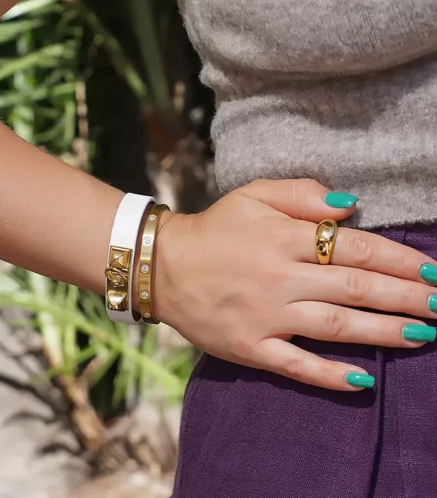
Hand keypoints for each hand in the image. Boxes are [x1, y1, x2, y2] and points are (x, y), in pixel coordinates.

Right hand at [155, 179, 436, 390]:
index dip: (399, 259)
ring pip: (335, 327)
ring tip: (424, 337)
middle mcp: (279, 278)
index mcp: (282, 238)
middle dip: (406, 298)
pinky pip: (295, 365)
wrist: (164, 266)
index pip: (355, 248)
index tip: (431, 270)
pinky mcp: (248, 346)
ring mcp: (264, 316)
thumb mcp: (253, 194)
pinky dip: (330, 375)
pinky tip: (363, 380)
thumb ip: (302, 193)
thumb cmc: (215, 228)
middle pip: (356, 289)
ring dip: (384, 333)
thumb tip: (350, 206)